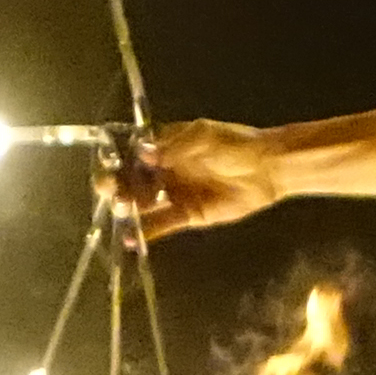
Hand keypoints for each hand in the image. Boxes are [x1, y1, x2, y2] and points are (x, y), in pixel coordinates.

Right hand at [117, 119, 287, 241]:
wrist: (268, 169)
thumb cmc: (236, 145)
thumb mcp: (205, 136)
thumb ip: (175, 146)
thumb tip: (143, 154)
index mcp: (165, 146)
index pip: (132, 153)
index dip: (117, 160)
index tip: (107, 166)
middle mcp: (164, 170)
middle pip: (132, 180)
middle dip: (117, 185)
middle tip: (110, 190)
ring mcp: (174, 193)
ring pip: (144, 203)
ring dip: (129, 208)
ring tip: (120, 211)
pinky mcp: (187, 215)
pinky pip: (163, 224)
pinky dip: (147, 231)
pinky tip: (131, 238)